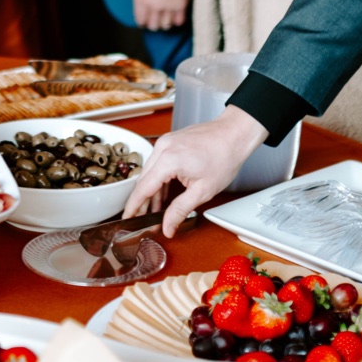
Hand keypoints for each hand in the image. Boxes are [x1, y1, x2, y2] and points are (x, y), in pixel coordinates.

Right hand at [124, 111, 268, 234]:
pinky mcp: (169, 142)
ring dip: (151, 191)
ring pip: (150, 172)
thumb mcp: (203, 191)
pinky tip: (163, 193)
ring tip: (155, 211)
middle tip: (143, 220)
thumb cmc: (224, 158)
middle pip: (143, 180)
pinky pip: (157, 163)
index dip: (133, 206)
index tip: (127, 219)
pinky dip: (158, 179)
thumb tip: (167, 227)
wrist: (234, 134)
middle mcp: (161, 148)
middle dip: (142, 201)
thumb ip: (180, 210)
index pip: (143, 188)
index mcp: (168, 160)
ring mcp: (164, 143)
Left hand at [132, 0, 192, 31]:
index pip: (140, 20)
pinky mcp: (181, 6)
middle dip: (153, 25)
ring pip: (165, 25)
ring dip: (164, 23)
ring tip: (165, 18)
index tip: (144, 22)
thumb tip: (141, 13)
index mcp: (142, 0)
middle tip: (154, 20)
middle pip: (153, 26)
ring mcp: (168, 6)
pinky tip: (174, 17)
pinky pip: (178, 21)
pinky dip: (176, 21)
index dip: (142, 23)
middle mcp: (154, 6)